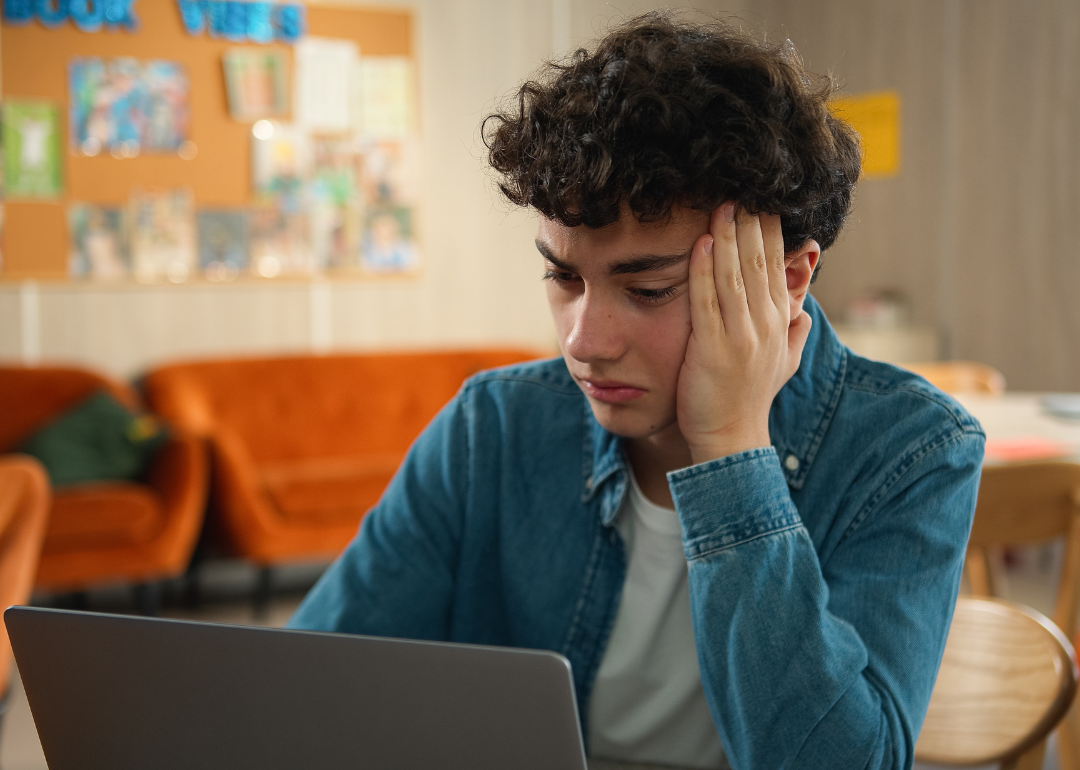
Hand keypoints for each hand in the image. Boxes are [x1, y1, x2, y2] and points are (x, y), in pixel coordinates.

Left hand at [676, 202, 812, 465]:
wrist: (732, 437)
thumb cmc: (749, 398)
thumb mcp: (780, 363)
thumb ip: (792, 334)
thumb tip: (803, 312)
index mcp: (779, 321)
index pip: (775, 265)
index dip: (769, 230)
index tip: (760, 198)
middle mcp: (766, 324)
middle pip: (759, 262)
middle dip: (752, 221)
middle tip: (743, 184)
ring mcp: (741, 336)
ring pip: (736, 275)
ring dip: (729, 236)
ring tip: (722, 203)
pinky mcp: (715, 349)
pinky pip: (709, 301)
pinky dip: (705, 270)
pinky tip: (701, 243)